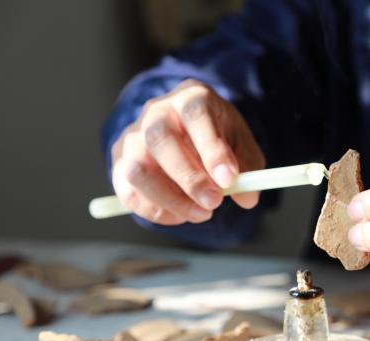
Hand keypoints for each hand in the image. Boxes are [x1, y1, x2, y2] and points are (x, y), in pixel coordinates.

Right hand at [111, 79, 264, 224]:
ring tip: (201, 214)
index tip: (229, 180)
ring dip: (171, 199)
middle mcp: (156, 111)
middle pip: (161, 140)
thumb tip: (247, 197)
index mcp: (191, 97)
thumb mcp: (241, 143)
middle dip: (189, 179)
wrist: (187, 133)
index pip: (195, 114)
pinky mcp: (120, 163)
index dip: (211, 148)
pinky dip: (156, 211)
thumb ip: (248, 167)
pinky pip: (129, 192)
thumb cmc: (217, 136)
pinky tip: (181, 215)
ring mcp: (133, 136)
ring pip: (139, 170)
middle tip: (214, 203)